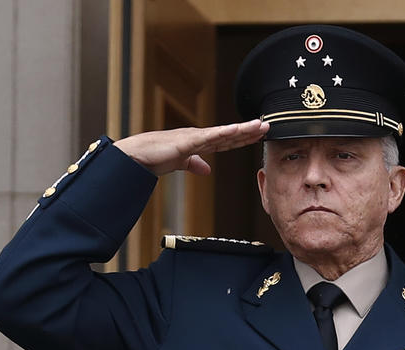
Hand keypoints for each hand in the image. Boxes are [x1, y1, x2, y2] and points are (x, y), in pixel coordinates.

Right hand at [114, 120, 268, 175]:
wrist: (136, 156)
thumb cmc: (153, 157)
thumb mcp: (179, 163)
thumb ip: (193, 164)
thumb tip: (206, 169)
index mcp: (198, 144)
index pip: (225, 141)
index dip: (242, 138)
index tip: (258, 135)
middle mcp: (199, 137)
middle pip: (229, 135)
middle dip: (249, 132)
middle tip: (268, 126)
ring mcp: (194, 137)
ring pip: (224, 133)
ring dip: (243, 130)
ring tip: (260, 126)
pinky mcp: (187, 141)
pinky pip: (210, 137)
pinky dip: (224, 133)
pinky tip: (237, 130)